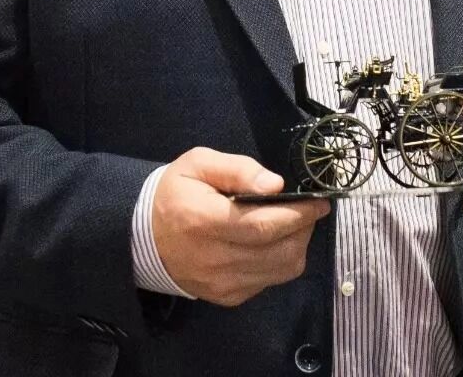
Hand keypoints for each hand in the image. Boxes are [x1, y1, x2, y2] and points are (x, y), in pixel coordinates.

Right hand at [151, 147, 327, 306]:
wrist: (143, 236)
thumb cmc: (175, 194)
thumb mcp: (198, 164)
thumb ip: (238, 169)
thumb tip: (276, 185)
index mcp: (205, 221)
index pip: (264, 225)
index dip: (298, 215)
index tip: (319, 202)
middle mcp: (214, 259)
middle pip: (279, 252)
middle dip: (304, 229)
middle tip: (309, 210)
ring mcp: (221, 283)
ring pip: (281, 271)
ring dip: (296, 246)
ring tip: (293, 226)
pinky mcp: (226, 297)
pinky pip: (268, 282)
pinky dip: (279, 262)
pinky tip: (270, 244)